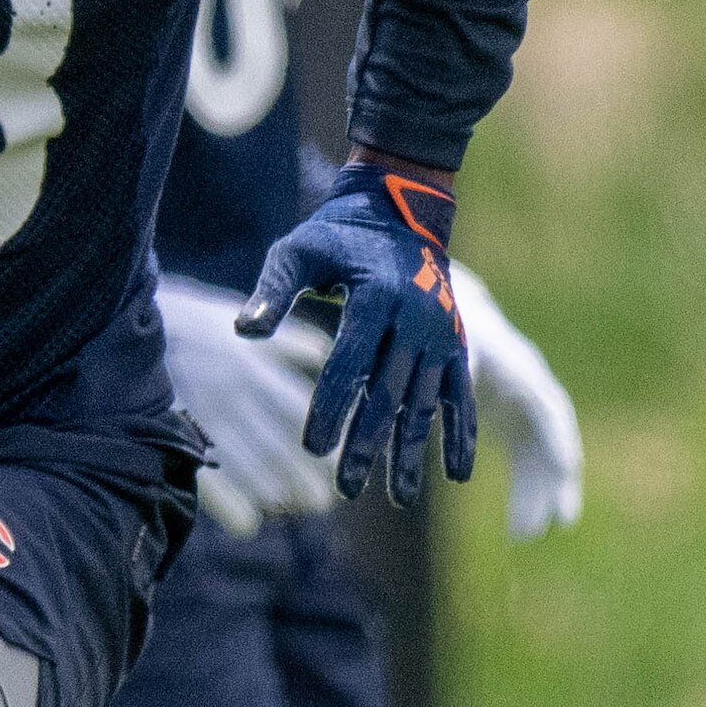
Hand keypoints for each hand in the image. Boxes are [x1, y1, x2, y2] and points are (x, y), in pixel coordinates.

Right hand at [155, 274, 338, 537]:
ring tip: (289, 511)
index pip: (298, 407)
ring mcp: (200, 410)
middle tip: (321, 504)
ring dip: (271, 490)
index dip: (319, 437)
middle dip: (302, 475)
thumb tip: (322, 353)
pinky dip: (230, 503)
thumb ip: (279, 338)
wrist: (115, 318)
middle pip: (278, 440)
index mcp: (251, 361)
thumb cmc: (180, 320)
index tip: (338, 462)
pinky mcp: (170, 426)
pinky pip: (206, 471)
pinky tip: (249, 525)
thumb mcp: (232, 316)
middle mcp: (232, 388)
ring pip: (247, 461)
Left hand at [236, 154, 467, 500]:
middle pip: (387, 392)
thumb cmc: (336, 234)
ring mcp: (440, 333)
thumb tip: (244, 332)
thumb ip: (272, 291)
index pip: (349, 363)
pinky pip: (461, 394)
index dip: (331, 407)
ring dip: (411, 451)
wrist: (401, 209)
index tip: (312, 448)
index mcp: (375, 296)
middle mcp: (415, 317)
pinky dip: (459, 432)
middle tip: (345, 488)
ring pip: (424, 401)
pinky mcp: (456, 342)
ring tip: (399, 497)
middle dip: (366, 444)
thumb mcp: (296, 250)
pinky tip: (456, 474)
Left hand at [449, 259, 583, 538]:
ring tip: (529, 535)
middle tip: (554, 522)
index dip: (556, 437)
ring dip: (544, 494)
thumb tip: (437, 401)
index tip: (565, 469)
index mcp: (516, 367)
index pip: (547, 406)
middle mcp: (531, 388)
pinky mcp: (514, 424)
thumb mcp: (442, 348)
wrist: (446, 315)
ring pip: (545, 457)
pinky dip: (530, 494)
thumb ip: (448, 371)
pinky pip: (530, 464)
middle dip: (556, 477)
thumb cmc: (439, 328)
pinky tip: (523, 530)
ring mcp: (526, 408)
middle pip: (555, 438)